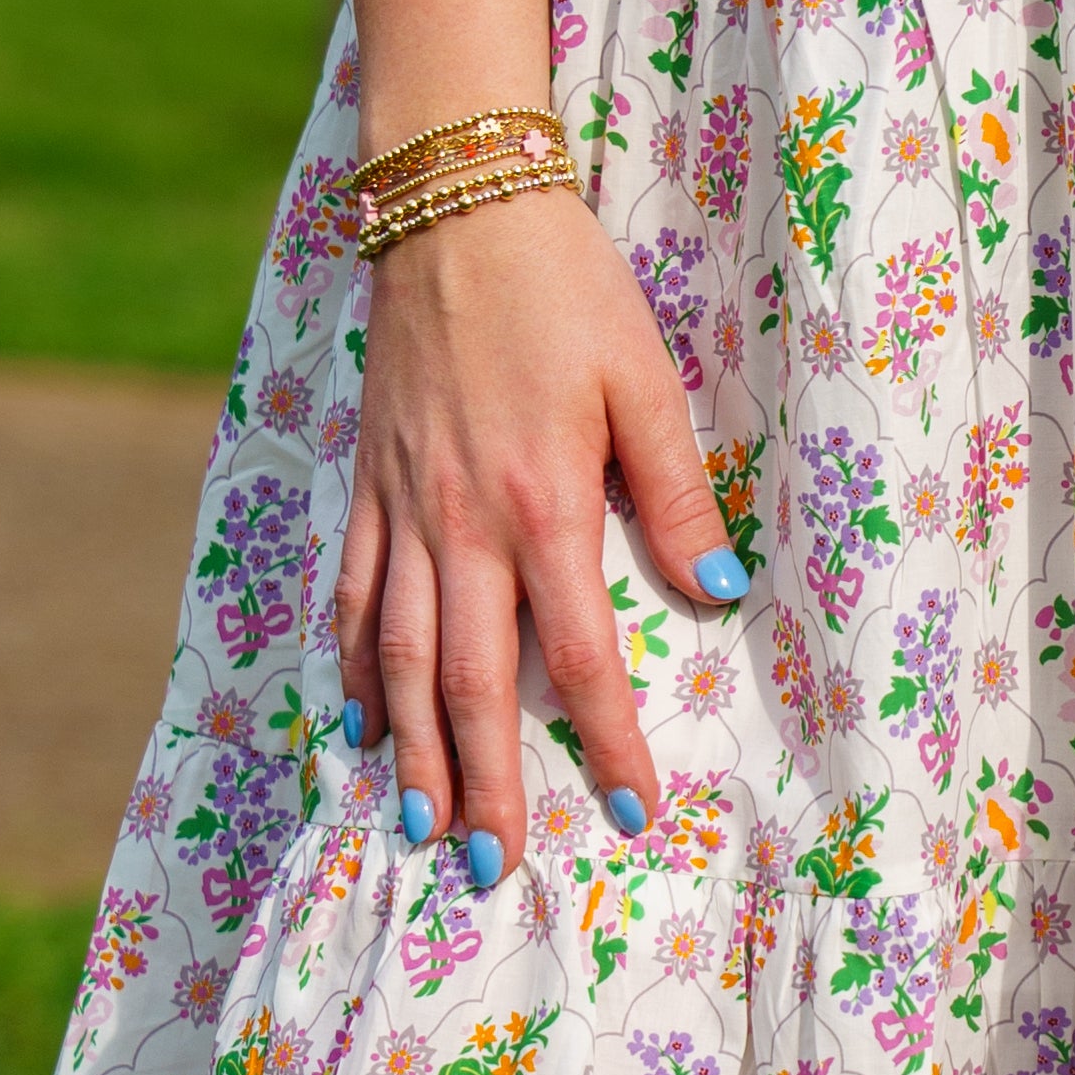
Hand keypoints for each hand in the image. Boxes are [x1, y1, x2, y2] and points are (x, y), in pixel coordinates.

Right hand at [333, 193, 741, 882]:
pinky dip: (353, 668)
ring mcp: (403, 508)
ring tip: (424, 827)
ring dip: (411, 751)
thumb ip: (680, 495)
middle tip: (496, 868)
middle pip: (468, 683)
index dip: (606, 742)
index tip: (632, 811)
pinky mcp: (368, 484)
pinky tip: (362, 722)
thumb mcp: (647, 382)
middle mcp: (461, 522)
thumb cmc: (568, 289)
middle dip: (486, 783)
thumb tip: (721, 594)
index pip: (577, 655)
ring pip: (397, 656)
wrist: (456, 206)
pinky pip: (354, 596)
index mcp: (544, 503)